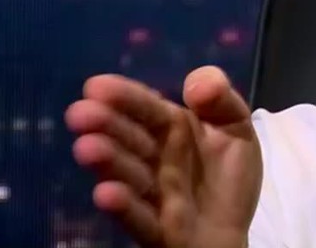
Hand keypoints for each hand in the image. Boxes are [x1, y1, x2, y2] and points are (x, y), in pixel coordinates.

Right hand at [65, 66, 260, 247]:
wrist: (230, 231)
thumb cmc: (226, 175)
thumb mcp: (235, 128)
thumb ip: (222, 100)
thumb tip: (196, 84)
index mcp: (172, 128)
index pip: (147, 108)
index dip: (125, 96)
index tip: (96, 86)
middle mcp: (155, 158)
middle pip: (131, 139)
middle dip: (106, 125)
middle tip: (80, 114)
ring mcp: (152, 194)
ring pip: (128, 176)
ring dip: (108, 162)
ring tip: (87, 149)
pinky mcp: (156, 230)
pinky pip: (139, 219)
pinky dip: (123, 207)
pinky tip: (106, 194)